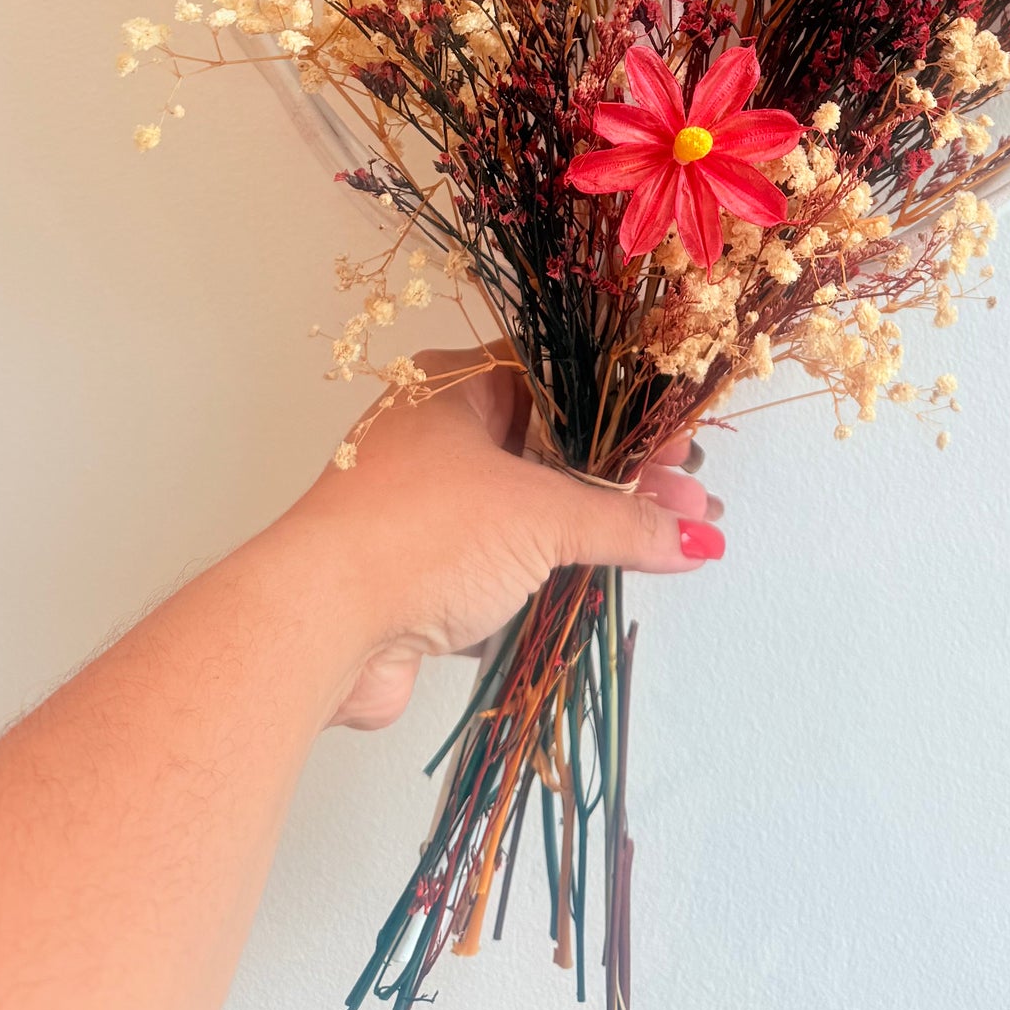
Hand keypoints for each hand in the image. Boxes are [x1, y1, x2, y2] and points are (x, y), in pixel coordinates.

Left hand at [281, 349, 723, 730]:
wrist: (315, 627)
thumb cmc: (417, 534)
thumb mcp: (539, 517)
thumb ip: (624, 524)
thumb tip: (694, 537)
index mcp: (454, 388)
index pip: (560, 382)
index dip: (626, 411)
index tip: (680, 443)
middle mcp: (436, 436)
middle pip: (551, 449)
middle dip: (624, 478)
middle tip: (689, 501)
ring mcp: (425, 506)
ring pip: (528, 509)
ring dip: (594, 528)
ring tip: (668, 544)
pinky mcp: (418, 572)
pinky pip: (502, 563)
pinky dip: (551, 572)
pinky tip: (602, 581)